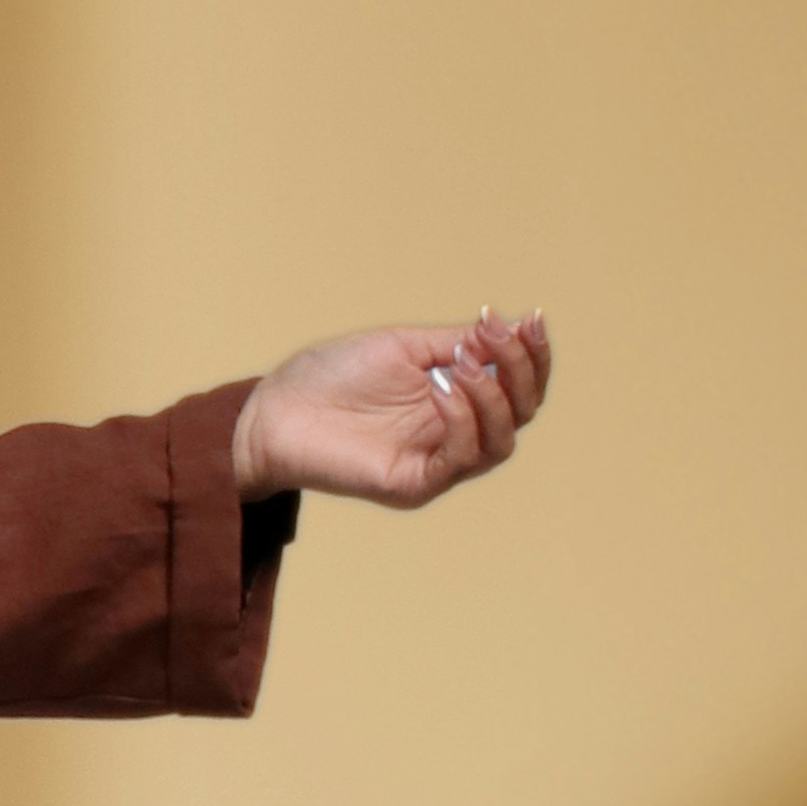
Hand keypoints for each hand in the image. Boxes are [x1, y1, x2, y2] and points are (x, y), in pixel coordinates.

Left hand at [232, 309, 550, 508]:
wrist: (273, 411)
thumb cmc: (330, 376)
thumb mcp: (403, 346)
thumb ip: (457, 342)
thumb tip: (514, 326)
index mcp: (456, 400)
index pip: (517, 387)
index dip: (533, 356)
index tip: (530, 320)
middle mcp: (453, 434)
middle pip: (521, 413)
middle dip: (519, 370)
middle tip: (493, 337)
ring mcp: (436, 463)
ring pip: (501, 441)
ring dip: (491, 394)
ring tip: (456, 363)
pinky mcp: (414, 485)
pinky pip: (461, 459)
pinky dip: (462, 420)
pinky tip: (441, 388)